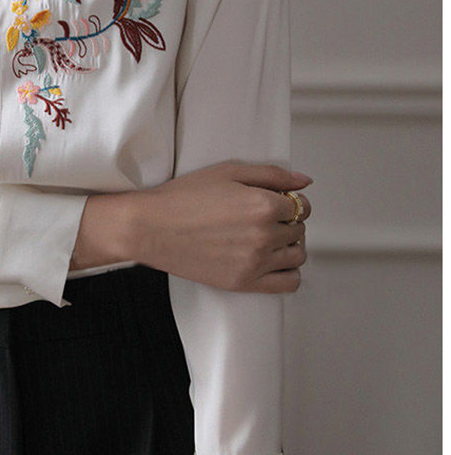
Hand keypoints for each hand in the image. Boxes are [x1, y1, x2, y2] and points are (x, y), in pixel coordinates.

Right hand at [71, 160, 311, 293]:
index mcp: (263, 205)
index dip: (290, 201)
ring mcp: (255, 262)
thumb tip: (305, 182)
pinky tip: (273, 262)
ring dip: (290, 245)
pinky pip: (289, 283)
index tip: (276, 202)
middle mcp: (264, 235)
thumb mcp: (228, 172)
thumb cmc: (183, 197)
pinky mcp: (244, 282)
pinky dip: (289, 273)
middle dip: (288, 221)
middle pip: (299, 230)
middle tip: (263, 218)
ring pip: (297, 256)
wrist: (150, 227)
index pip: (301, 206)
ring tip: (267, 239)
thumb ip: (271, 175)